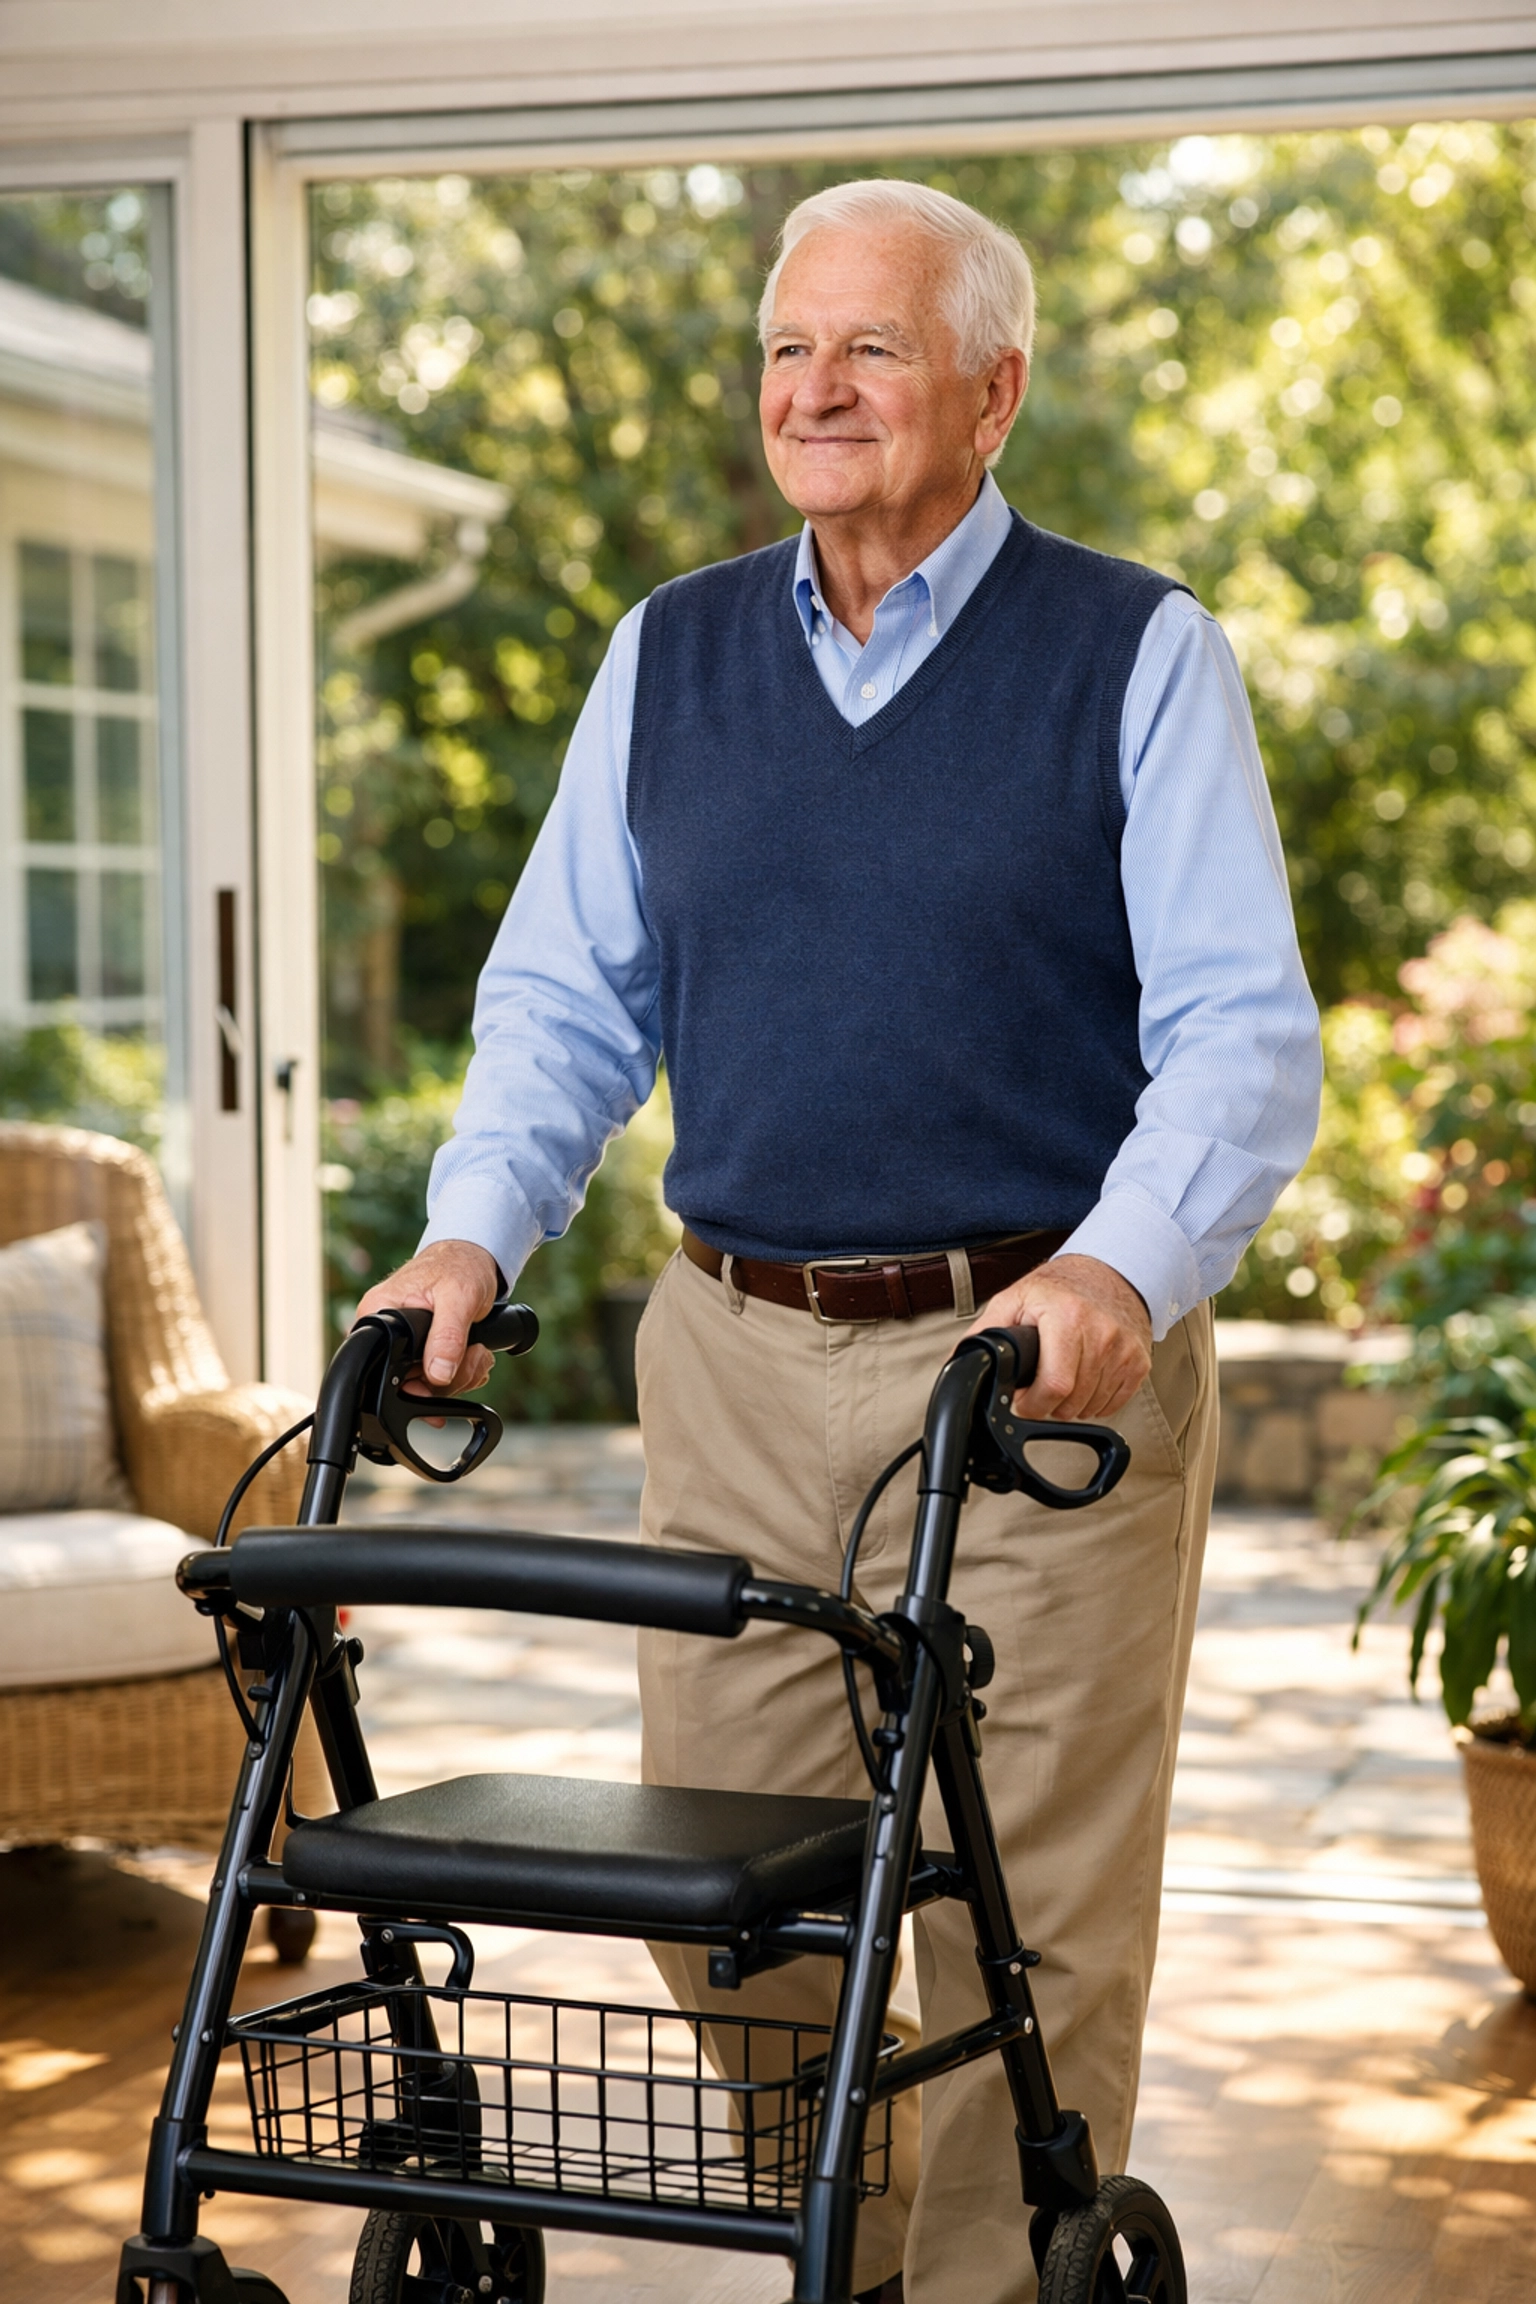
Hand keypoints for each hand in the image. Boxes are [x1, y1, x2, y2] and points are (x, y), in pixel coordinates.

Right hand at [356, 1240, 500, 1396]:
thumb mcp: (459, 1296)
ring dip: (462, 1374)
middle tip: (474, 1355)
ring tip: (478, 1349)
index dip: (415, 1381)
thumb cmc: (460, 1265)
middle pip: (409, 1381)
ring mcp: (404, 1343)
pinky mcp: (422, 1350)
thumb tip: (437, 1374)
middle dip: (449, 1378)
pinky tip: (475, 1354)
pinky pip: (440, 1378)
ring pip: (429, 1383)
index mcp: (378, 1313)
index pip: (383, 1366)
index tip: (444, 1376)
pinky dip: (464, 1371)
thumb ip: (448, 1336)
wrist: (472, 1257)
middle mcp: (385, 1331)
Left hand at [967, 1253, 1151, 1422]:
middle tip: (1040, 1385)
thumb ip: (985, 1333)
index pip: (1054, 1386)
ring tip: (1062, 1376)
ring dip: (1070, 1404)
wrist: (1111, 1272)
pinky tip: (1084, 1378)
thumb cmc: (1061, 1287)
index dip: (1032, 1404)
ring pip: (1091, 1408)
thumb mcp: (1014, 1300)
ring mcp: (1124, 1350)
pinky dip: (1094, 1401)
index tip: (1024, 1399)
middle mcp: (1101, 1333)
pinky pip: (1112, 1405)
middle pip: (1071, 1402)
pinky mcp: (1139, 1363)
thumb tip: (959, 1364)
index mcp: (1067, 1317)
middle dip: (1048, 1404)